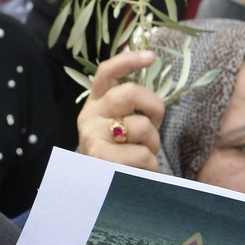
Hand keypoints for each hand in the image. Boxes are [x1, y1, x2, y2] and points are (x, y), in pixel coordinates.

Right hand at [77, 49, 163, 171]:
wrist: (100, 189)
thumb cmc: (118, 154)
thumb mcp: (120, 126)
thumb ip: (131, 106)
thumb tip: (151, 70)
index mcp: (96, 103)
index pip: (107, 72)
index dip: (128, 60)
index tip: (151, 56)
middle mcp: (89, 115)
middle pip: (129, 93)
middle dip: (154, 107)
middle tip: (155, 123)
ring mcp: (93, 136)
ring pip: (142, 126)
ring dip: (153, 144)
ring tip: (143, 155)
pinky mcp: (101, 158)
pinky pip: (143, 154)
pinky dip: (150, 165)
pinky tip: (138, 170)